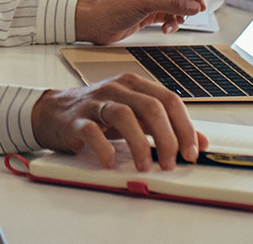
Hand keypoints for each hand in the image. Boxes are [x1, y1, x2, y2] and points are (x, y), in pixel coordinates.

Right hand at [30, 75, 207, 170]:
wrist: (52, 113)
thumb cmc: (97, 114)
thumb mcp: (135, 116)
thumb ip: (166, 126)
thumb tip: (200, 141)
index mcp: (135, 85)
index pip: (169, 100)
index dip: (185, 127)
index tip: (192, 152)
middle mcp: (117, 89)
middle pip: (151, 107)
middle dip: (167, 138)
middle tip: (170, 163)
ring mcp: (95, 102)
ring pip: (124, 115)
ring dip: (140, 145)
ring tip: (144, 166)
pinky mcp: (76, 119)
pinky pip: (92, 131)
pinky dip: (104, 148)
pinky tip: (111, 162)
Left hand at [74, 0, 218, 44]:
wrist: (95, 24)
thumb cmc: (110, 8)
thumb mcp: (144, 3)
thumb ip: (171, 3)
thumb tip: (194, 6)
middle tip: (198, 8)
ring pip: (179, 2)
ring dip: (183, 12)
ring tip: (178, 21)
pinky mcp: (150, 13)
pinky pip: (171, 14)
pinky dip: (173, 21)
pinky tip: (168, 28)